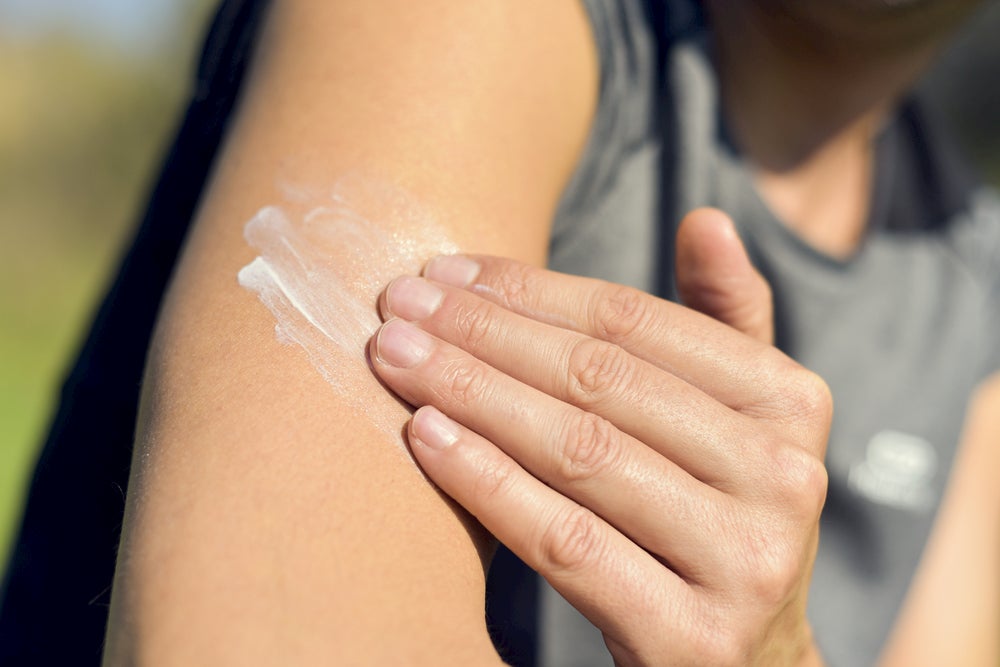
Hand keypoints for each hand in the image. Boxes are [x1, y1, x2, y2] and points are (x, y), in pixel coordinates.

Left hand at [369, 209, 830, 665]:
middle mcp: (786, 478)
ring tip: (396, 358)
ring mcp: (745, 562)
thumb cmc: (714, 514)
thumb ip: (727, 322)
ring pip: (578, 454)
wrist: (746, 661)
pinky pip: (565, 542)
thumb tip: (706, 220)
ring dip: (472, 395)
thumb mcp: (739, 418)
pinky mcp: (692, 639)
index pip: (636, 323)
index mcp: (793, 403)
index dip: (531, 289)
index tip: (446, 271)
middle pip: (600, 382)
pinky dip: (487, 483)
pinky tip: (426, 439)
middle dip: (485, 334)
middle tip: (398, 305)